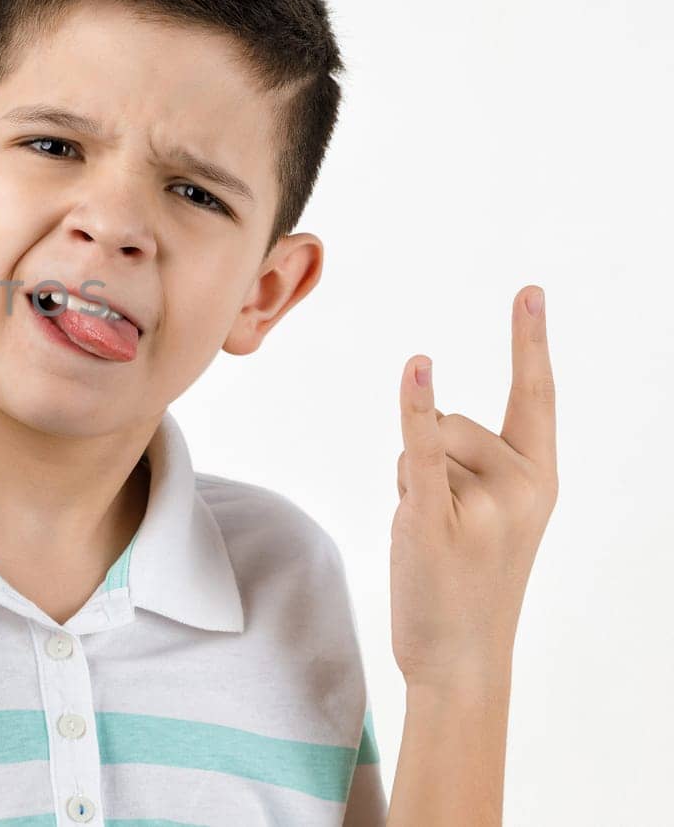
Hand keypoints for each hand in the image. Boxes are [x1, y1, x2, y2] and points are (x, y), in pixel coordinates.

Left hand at [390, 285, 557, 689]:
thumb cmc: (469, 580)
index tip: (528, 291)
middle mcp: (522, 486)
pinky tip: (417, 370)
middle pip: (450, 420)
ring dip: (408, 478)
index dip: (530, 341)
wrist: (461, 658)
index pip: (536, 395)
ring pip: (420, 442)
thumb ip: (470, 459)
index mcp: (542, 479)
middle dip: (428, 458)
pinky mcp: (434, 520)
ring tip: (432, 532)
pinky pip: (421, 450)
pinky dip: (416, 410)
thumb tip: (427, 410)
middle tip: (445, 522)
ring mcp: (482, 505)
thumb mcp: (490, 514)